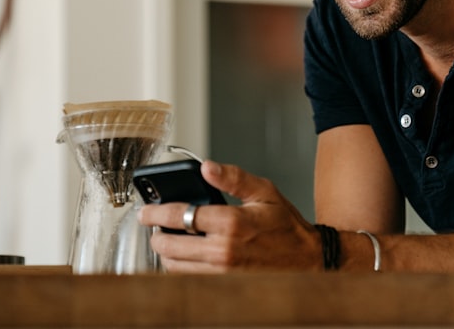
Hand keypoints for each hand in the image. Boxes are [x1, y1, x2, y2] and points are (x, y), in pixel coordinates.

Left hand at [137, 160, 322, 272]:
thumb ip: (233, 178)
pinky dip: (180, 268)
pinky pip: (189, 279)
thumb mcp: (264, 192)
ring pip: (175, 267)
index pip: (181, 216)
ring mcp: (222, 273)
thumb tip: (207, 167)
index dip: (157, 212)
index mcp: (232, 223)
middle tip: (154, 226)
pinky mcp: (223, 286)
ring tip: (168, 240)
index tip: (146, 211)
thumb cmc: (285, 226)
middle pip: (171, 246)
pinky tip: (184, 256)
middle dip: (156, 234)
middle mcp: (224, 251)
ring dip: (166, 253)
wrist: (307, 261)